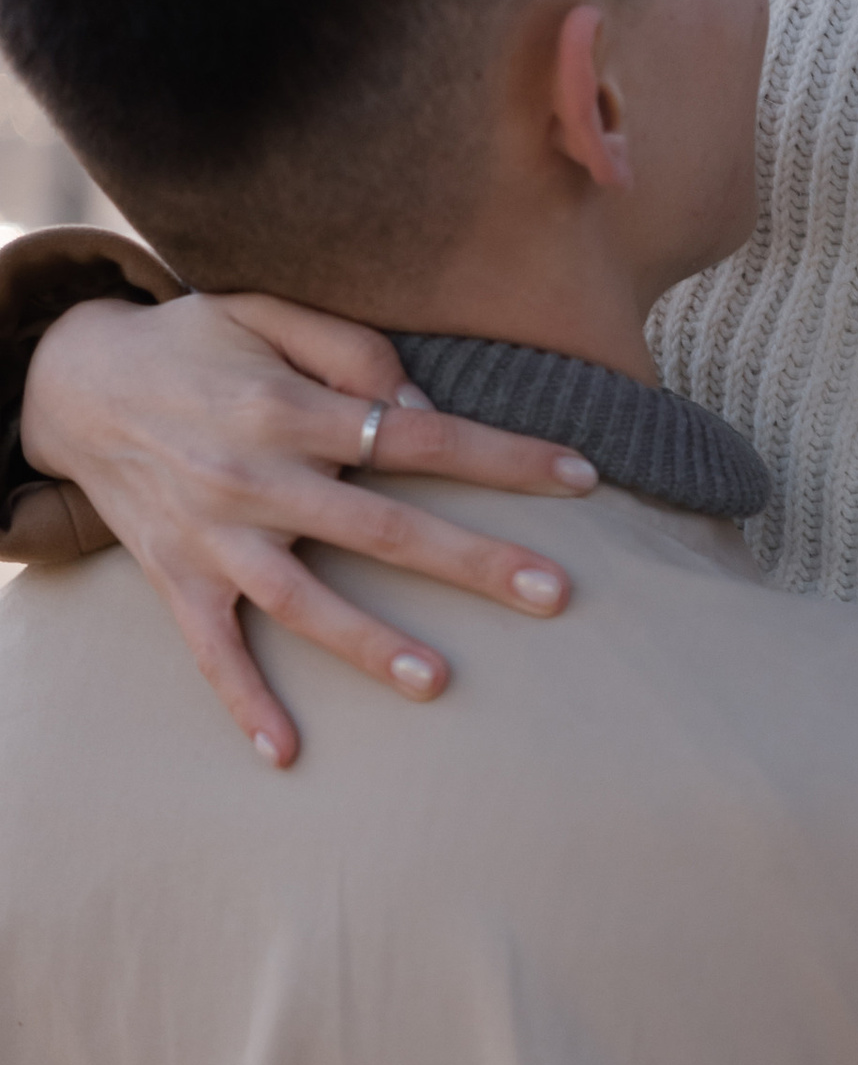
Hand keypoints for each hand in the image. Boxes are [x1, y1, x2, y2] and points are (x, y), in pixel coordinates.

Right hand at [20, 289, 601, 767]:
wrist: (69, 381)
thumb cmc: (190, 343)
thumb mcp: (263, 311)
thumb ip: (350, 350)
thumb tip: (421, 412)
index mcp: (287, 409)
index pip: (418, 437)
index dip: (504, 456)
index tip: (581, 477)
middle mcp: (254, 479)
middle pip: (383, 528)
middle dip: (473, 562)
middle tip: (555, 593)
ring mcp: (214, 537)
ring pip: (302, 602)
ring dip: (370, 644)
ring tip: (439, 682)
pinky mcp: (175, 578)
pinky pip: (211, 651)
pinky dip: (244, 702)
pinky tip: (286, 753)